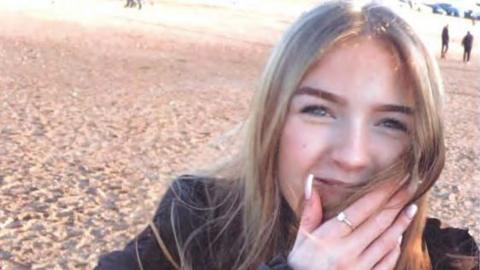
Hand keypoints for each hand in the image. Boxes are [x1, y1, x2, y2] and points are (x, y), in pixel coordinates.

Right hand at [287, 175, 416, 269]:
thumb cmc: (299, 263)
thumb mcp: (301, 237)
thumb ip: (309, 211)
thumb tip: (310, 182)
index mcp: (329, 236)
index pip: (361, 209)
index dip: (380, 193)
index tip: (394, 179)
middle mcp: (346, 251)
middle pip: (378, 222)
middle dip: (396, 202)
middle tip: (410, 187)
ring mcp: (358, 268)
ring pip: (386, 241)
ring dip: (401, 224)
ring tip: (411, 208)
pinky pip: (386, 263)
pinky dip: (394, 249)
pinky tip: (399, 237)